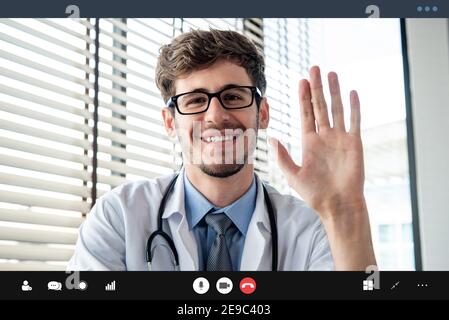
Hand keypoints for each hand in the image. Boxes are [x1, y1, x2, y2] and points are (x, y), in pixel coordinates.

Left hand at [269, 66, 363, 217]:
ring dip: (334, 92)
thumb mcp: (293, 174)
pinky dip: (354, 107)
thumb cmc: (315, 193)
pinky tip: (352, 93)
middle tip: (314, 69)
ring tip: (331, 74)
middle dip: (317, 88)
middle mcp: (325, 136)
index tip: (301, 81)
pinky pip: (354, 121)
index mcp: (310, 142)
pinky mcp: (354, 143)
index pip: (306, 114)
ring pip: (337, 109)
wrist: (337, 204)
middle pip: (320, 106)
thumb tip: (271, 139)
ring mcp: (340, 138)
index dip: (304, 98)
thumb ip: (282, 156)